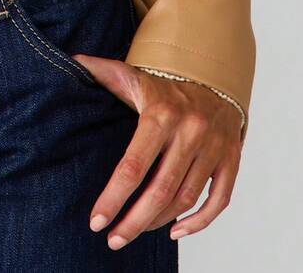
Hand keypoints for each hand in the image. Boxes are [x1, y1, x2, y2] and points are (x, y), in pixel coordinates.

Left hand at [71, 53, 243, 249]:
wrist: (213, 76)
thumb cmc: (162, 85)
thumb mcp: (130, 74)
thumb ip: (100, 71)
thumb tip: (71, 62)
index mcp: (160, 113)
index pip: (133, 165)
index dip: (114, 197)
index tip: (96, 221)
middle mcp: (190, 131)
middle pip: (160, 190)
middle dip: (134, 221)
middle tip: (113, 240)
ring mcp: (213, 147)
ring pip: (186, 198)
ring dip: (158, 221)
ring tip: (135, 230)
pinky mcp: (231, 159)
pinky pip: (219, 200)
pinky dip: (199, 222)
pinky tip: (175, 232)